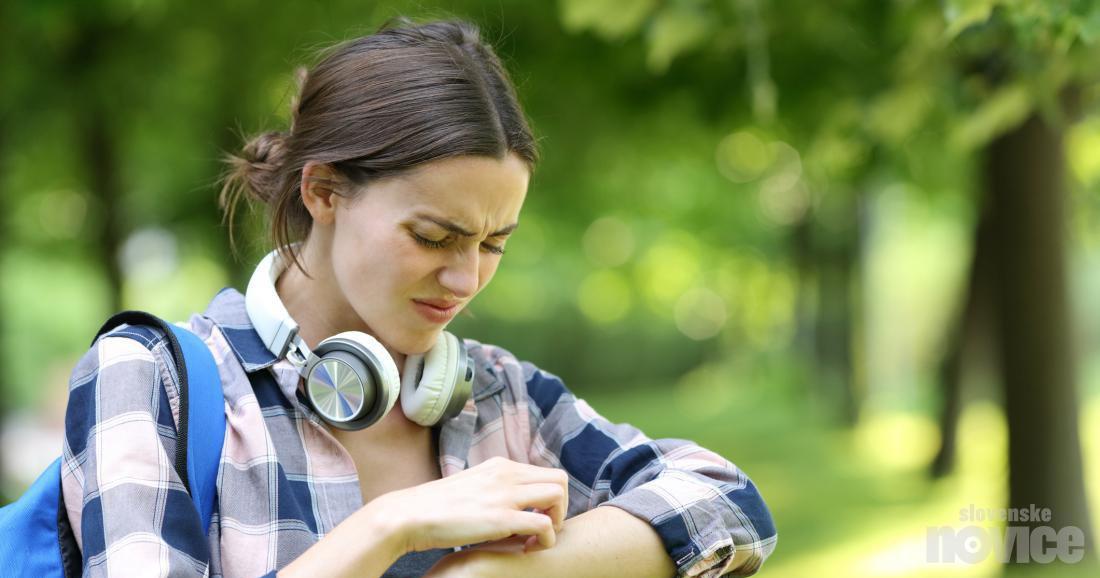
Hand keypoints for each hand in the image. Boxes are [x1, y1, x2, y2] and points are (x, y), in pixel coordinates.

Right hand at [374, 456, 568, 554]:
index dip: (548, 498)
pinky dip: (546, 540)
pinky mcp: (502, 518)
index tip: (535, 517)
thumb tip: (510, 503)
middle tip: (542, 528)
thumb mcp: (473, 487)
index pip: (545, 473)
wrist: (410, 515)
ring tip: (534, 539)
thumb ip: (494, 489)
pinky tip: (527, 548)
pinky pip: (545, 525)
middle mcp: (507, 473)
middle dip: (559, 508)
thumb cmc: (436, 507)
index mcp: (500, 465)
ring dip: (556, 521)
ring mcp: (505, 494)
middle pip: (559, 480)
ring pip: (558, 495)